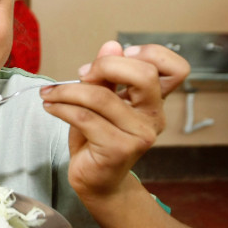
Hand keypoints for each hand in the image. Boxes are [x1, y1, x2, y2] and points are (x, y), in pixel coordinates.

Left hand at [40, 40, 188, 197]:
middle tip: (82, 73)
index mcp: (155, 101)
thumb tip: (111, 45)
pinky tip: (51, 106)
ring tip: (50, 94)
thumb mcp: (102, 100)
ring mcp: (140, 134)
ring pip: (101, 97)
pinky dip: (62, 108)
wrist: (98, 182)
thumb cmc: (99, 139)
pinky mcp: (119, 149)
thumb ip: (107, 75)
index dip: (151, 53)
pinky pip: (85, 118)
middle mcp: (154, 117)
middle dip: (106, 65)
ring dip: (68, 90)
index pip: (177, 69)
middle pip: (144, 74)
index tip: (119, 55)